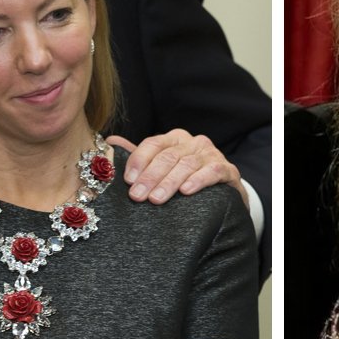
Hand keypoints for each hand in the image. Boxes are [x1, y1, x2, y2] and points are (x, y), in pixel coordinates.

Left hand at [107, 129, 246, 207]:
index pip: (153, 144)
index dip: (139, 161)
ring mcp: (211, 155)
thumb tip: (109, 141)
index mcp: (173, 139)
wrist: (222, 197)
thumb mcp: (160, 169)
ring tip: (156, 199)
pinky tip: (187, 191)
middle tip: (137, 196)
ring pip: (187, 164)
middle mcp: (193, 142)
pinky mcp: (229, 170)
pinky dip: (199, 180)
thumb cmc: (184, 181)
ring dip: (170, 182)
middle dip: (150, 176)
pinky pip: (213, 171)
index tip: (127, 180)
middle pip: (168, 156)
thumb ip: (138, 157)